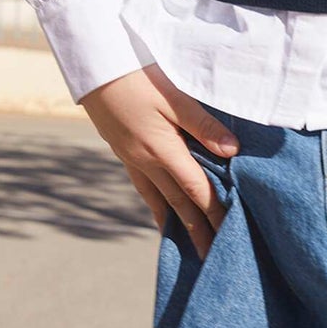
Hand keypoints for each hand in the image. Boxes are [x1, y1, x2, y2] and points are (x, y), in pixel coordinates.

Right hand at [80, 63, 238, 259]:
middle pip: (179, 203)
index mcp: (162, 149)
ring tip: (189, 246)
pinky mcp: (125, 152)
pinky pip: (144, 188)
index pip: (196, 189)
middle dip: (198, 231)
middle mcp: (147, 161)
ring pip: (160, 199)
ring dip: (177, 223)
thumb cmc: (137, 76)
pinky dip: (157, 206)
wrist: (94, 69)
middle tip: (211, 258)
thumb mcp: (173, 96)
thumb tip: (232, 151)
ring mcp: (133, 159)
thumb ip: (202, 124)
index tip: (230, 234)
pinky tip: (161, 214)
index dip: (215, 212)